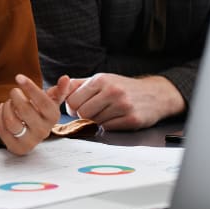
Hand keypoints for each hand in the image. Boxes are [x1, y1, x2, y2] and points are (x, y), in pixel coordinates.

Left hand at [0, 74, 72, 154]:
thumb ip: (59, 90)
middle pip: (25, 110)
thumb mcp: (51, 101)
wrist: (32, 132)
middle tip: (14, 91)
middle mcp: (44, 131)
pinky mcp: (16, 147)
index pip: (43, 101)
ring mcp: (30, 141)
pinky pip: (2, 130)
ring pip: (11, 122)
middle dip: (15, 96)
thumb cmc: (41, 112)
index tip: (19, 77)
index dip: (30, 87)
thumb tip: (65, 78)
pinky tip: (2, 110)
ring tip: (8, 102)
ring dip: (6, 107)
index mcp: (54, 117)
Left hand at [63, 74, 184, 130]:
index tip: (80, 107)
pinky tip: (116, 118)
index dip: (73, 107)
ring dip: (97, 120)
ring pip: (94, 122)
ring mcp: (123, 105)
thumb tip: (55, 89)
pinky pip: (108, 128)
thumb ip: (77, 85)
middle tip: (93, 112)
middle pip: (82, 113)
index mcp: (100, 80)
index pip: (72, 101)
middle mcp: (112, 91)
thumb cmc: (122, 87)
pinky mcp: (132, 119)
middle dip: (84, 116)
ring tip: (107, 113)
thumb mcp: (101, 80)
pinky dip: (109, 126)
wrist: (155, 94)